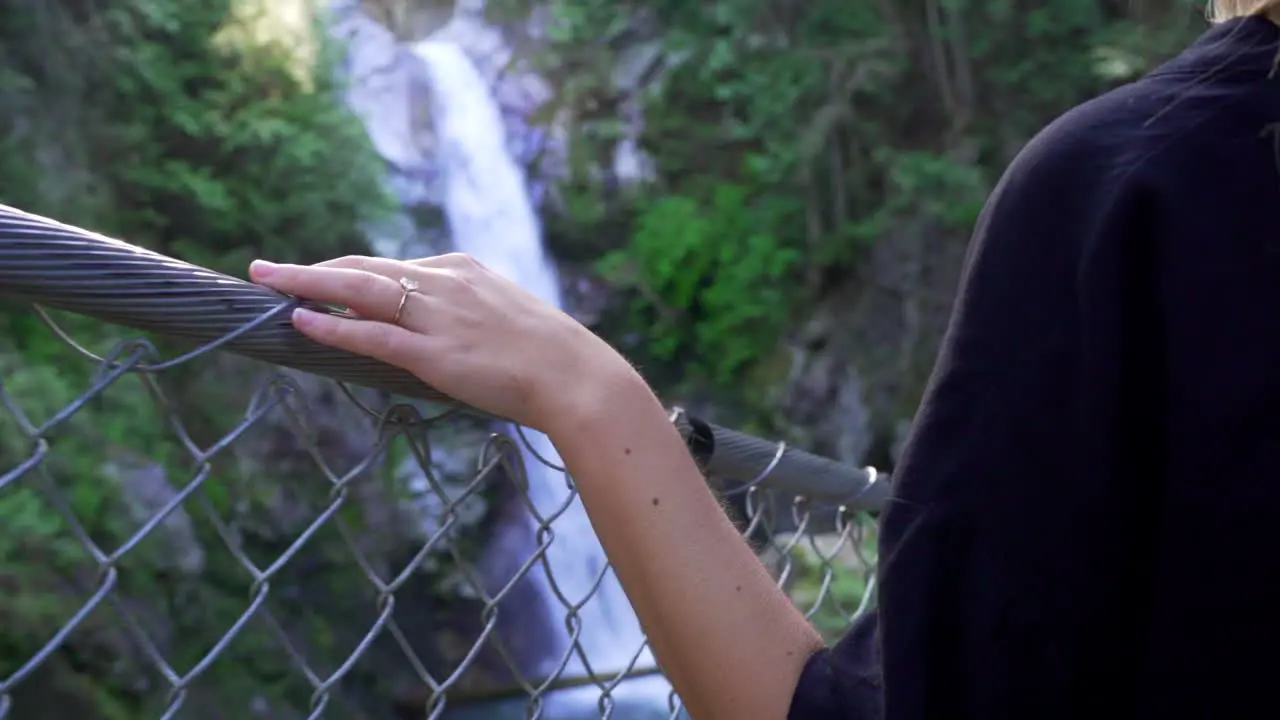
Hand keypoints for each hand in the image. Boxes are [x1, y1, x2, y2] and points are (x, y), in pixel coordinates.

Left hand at [248, 253, 634, 430]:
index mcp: (462, 270)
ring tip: (267, 281)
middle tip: (267, 269)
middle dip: (311, 267)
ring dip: (305, 283)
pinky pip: (370, 333)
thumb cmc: (548, 355)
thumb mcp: (503, 316)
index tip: (318, 277)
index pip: (391, 266)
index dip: (347, 271)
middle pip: (362, 267)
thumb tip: (438, 332)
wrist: (575, 376)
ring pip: (356, 290)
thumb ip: (465, 315)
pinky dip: (331, 326)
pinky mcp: (433, 351)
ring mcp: (437, 315)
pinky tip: (301, 322)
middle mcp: (444, 282)